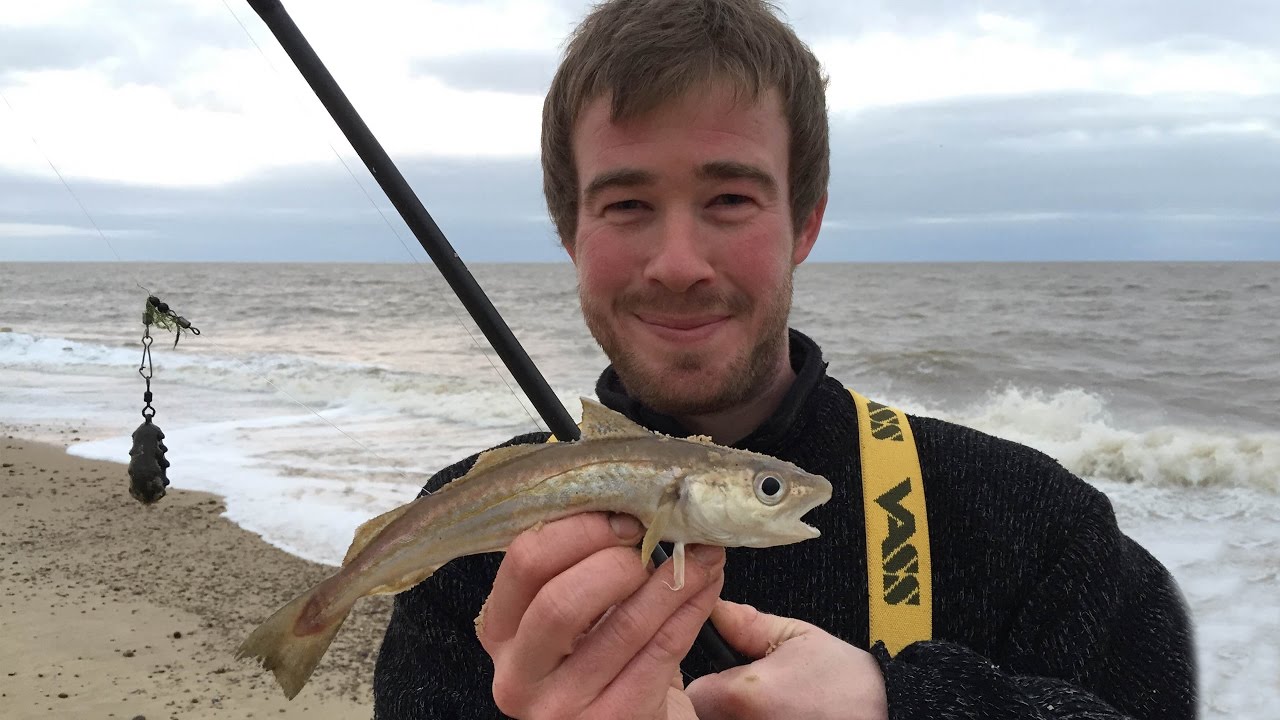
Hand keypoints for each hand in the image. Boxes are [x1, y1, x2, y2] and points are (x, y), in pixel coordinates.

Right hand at [476, 511, 726, 718]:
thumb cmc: (605, 662)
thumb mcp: (579, 616)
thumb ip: (587, 567)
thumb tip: (640, 503)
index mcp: (501, 630)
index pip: (524, 563)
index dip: (578, 530)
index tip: (623, 515)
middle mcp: (518, 675)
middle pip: (559, 599)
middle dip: (617, 559)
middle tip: (656, 540)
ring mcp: (560, 708)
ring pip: (623, 625)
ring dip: (672, 580)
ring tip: (702, 554)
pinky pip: (662, 652)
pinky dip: (692, 610)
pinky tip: (708, 587)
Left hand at [686, 600, 887, 719]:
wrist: (888, 714)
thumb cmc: (851, 686)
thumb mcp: (800, 637)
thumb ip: (749, 624)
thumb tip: (719, 611)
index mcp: (743, 694)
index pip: (692, 686)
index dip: (706, 675)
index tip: (726, 669)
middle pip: (703, 711)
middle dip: (719, 696)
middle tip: (752, 686)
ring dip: (735, 713)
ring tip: (772, 701)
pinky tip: (780, 714)